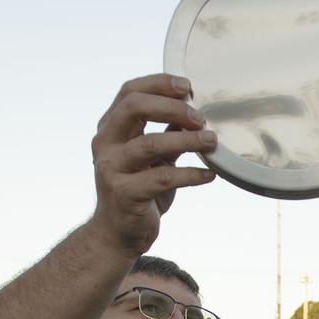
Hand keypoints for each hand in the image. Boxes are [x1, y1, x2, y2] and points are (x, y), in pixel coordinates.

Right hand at [89, 74, 219, 255]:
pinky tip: (209, 174)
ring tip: (212, 142)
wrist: (118, 234)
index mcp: (110, 129)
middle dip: (171, 106)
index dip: (159, 84)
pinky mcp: (125, 194)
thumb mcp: (154, 158)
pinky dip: (190, 174)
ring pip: (150, 144)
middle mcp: (105, 144)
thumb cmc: (138, 191)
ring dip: (187, 140)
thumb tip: (194, 111)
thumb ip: (167, 134)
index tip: (188, 87)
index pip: (130, 92)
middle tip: (200, 117)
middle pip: (134, 108)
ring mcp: (112, 169)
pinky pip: (163, 178)